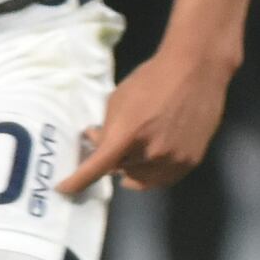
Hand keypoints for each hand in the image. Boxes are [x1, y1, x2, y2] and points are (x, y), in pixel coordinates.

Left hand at [72, 49, 227, 191]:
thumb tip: (96, 144)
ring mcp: (172, 160)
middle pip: (120, 172)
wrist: (196, 70)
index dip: (77, 182)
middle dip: (113, 161)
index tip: (64, 189)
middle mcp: (150, 152)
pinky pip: (164, 179)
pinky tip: (152, 158)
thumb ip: (106, 127)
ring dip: (133, 168)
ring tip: (137, 150)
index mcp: (127, 134)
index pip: (96, 168)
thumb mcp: (119, 99)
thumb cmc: (152, 79)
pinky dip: (153, 173)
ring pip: (142, 179)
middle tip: (117, 145)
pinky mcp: (190, 161)